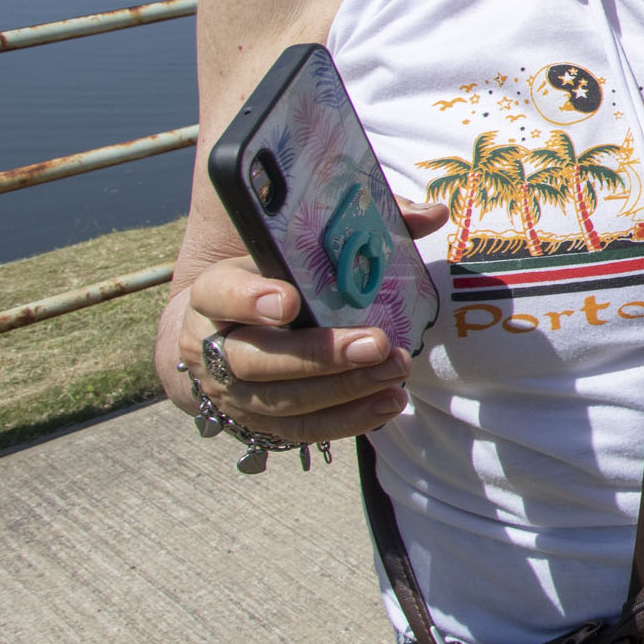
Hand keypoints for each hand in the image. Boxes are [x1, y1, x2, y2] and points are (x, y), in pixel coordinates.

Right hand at [168, 199, 446, 443]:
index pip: (220, 294)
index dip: (250, 299)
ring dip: (343, 389)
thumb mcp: (295, 248)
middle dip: (319, 355)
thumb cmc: (273, 278)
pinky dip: (346, 420)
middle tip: (376, 344)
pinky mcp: (256, 422)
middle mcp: (210, 347)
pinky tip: (388, 403)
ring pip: (281, 400)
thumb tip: (433, 213)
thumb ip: (361, 229)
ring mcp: (230, 392)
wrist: (225, 331)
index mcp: (212, 292)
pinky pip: (300, 430)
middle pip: (254, 359)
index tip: (290, 301)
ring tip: (395, 372)